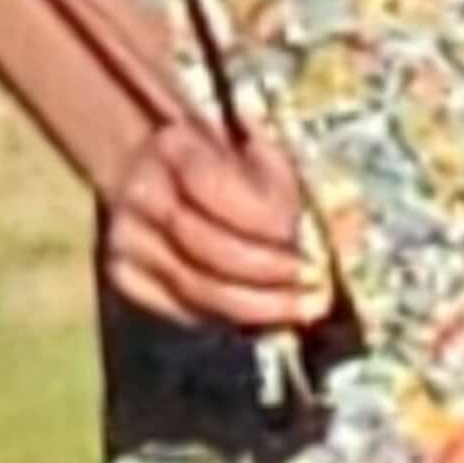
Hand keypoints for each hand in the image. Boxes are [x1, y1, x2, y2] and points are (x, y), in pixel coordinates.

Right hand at [102, 123, 328, 330]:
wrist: (147, 165)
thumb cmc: (224, 154)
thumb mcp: (257, 145)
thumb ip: (286, 180)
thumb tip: (339, 226)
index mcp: (175, 146)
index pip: (222, 193)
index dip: (269, 226)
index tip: (314, 251)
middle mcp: (141, 196)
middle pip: (207, 248)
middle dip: (267, 274)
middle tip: (316, 291)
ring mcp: (126, 241)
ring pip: (194, 287)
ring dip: (254, 306)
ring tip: (300, 311)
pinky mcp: (124, 277)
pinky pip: (181, 308)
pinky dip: (227, 315)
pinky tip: (265, 317)